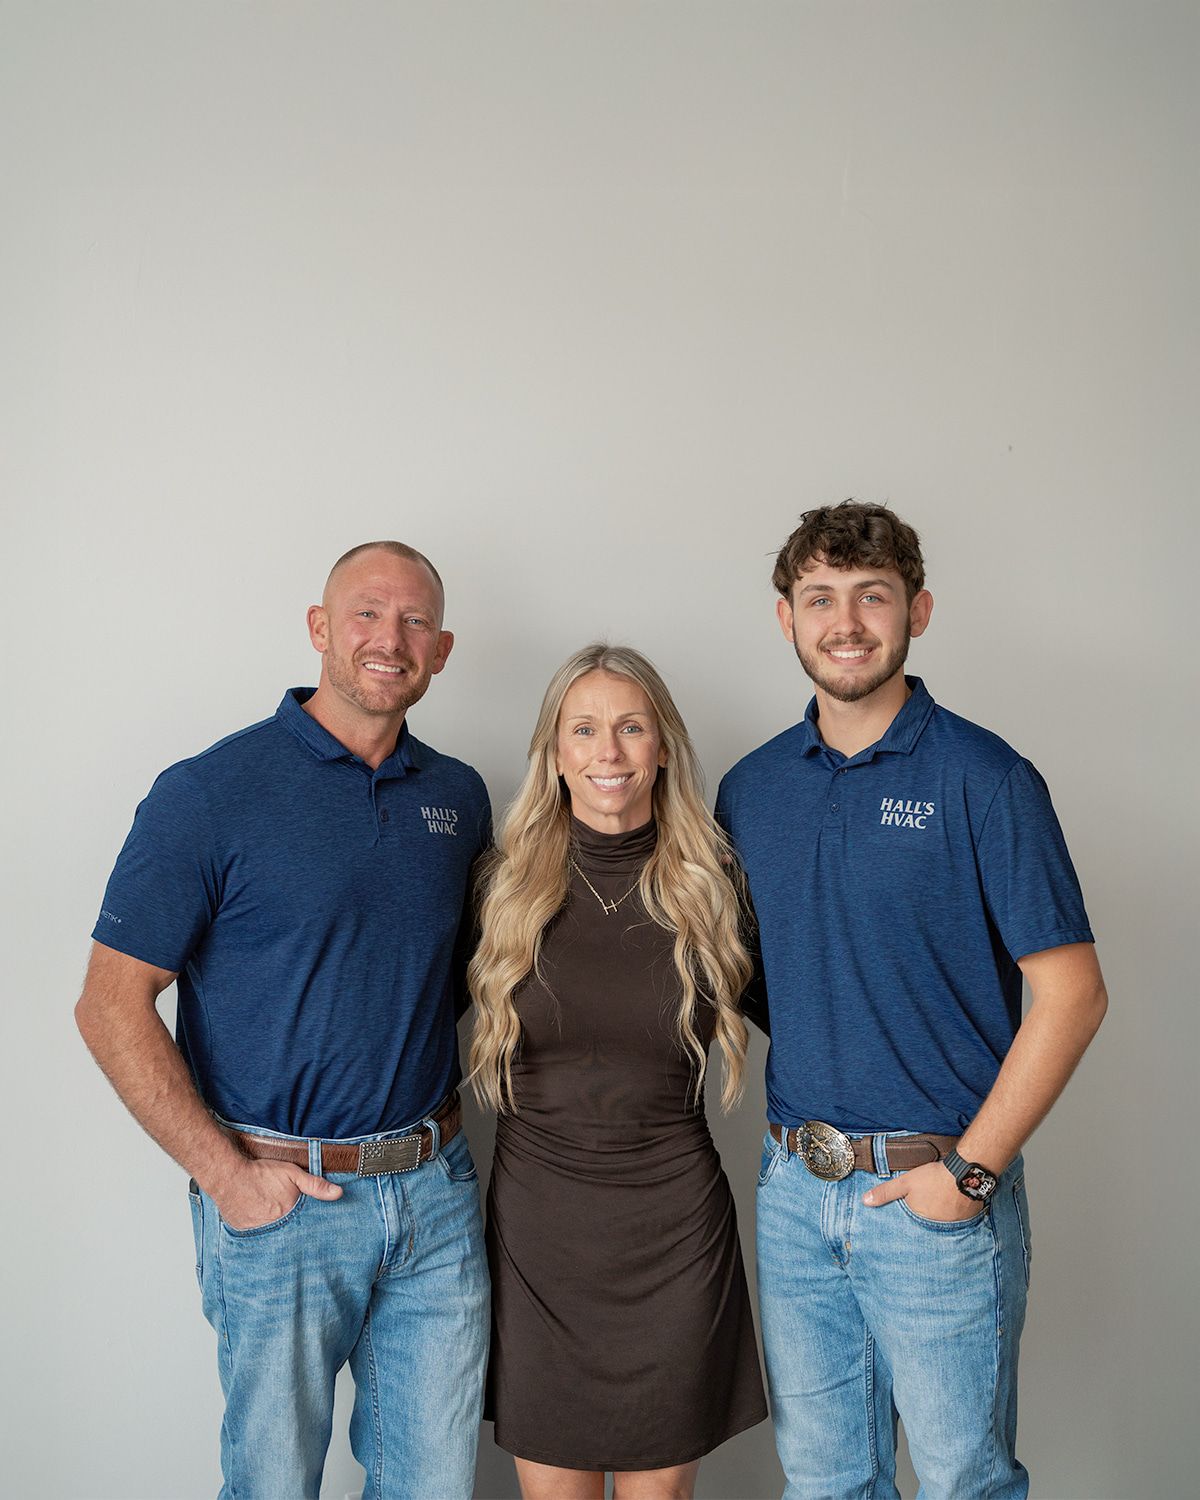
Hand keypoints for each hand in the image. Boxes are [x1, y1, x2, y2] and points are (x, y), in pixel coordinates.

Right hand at [206, 1157, 342, 1230]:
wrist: (228, 1176)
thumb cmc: (261, 1173)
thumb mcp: (292, 1174)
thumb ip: (315, 1185)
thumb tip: (339, 1193)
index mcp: (289, 1215)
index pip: (304, 1229)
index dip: (308, 1230)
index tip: (316, 1236)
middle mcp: (274, 1228)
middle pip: (289, 1235)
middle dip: (293, 1235)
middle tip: (298, 1236)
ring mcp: (257, 1232)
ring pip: (272, 1238)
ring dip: (276, 1235)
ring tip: (276, 1225)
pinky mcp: (243, 1233)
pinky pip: (256, 1237)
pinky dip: (260, 1233)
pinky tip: (260, 1224)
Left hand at [862, 1161, 981, 1222]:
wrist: (965, 1173)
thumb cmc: (933, 1178)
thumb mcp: (905, 1183)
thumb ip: (885, 1193)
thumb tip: (865, 1202)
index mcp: (920, 1222)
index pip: (910, 1229)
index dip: (908, 1226)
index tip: (905, 1228)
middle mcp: (937, 1228)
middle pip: (927, 1228)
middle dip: (925, 1224)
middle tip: (924, 1218)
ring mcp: (953, 1226)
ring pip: (943, 1225)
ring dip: (940, 1220)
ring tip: (938, 1210)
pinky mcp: (967, 1220)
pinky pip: (958, 1222)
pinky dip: (954, 1216)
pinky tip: (953, 1207)